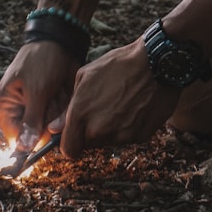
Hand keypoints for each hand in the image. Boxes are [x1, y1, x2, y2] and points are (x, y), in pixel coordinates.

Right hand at [0, 41, 79, 149]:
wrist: (60, 43)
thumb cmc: (41, 61)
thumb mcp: (36, 91)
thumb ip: (31, 121)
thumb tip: (23, 149)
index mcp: (2, 108)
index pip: (16, 140)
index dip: (35, 138)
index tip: (49, 125)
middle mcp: (14, 112)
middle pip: (34, 135)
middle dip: (49, 122)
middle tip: (55, 101)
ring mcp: (31, 111)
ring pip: (47, 129)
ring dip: (58, 115)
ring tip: (58, 93)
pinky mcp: (45, 108)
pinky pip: (56, 121)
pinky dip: (63, 111)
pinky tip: (62, 94)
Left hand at [59, 39, 180, 158]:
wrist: (155, 62)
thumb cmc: (118, 65)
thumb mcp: (84, 77)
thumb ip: (69, 107)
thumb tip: (56, 129)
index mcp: (81, 115)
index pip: (69, 149)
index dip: (71, 144)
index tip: (75, 137)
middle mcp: (99, 130)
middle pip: (89, 145)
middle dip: (91, 133)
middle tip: (102, 111)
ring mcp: (121, 136)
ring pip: (109, 142)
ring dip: (111, 130)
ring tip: (121, 105)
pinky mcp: (140, 136)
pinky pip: (128, 138)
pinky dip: (129, 127)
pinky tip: (135, 107)